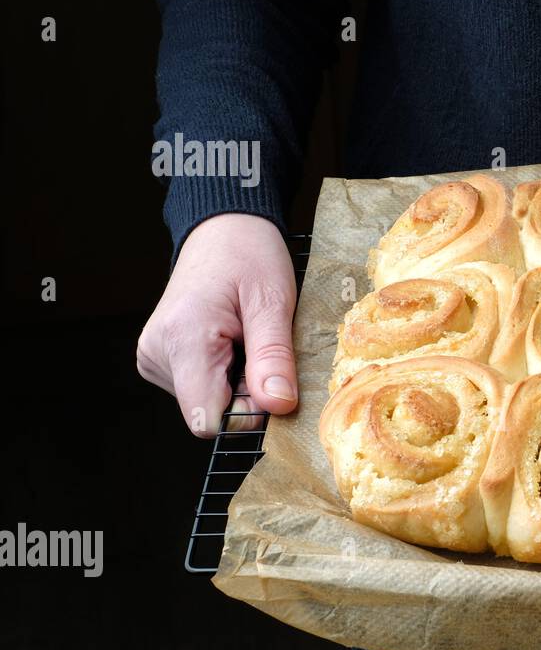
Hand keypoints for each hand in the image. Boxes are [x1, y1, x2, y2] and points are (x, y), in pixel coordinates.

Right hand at [137, 213, 298, 436]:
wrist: (221, 230)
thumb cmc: (248, 256)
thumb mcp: (273, 302)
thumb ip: (273, 356)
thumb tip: (278, 405)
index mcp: (183, 340)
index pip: (208, 418)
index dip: (248, 412)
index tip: (270, 380)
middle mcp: (158, 353)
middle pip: (211, 412)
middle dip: (247, 393)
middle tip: (261, 347)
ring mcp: (154, 358)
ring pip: (207, 402)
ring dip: (238, 382)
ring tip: (245, 338)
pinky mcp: (160, 359)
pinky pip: (200, 388)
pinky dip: (225, 374)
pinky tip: (232, 342)